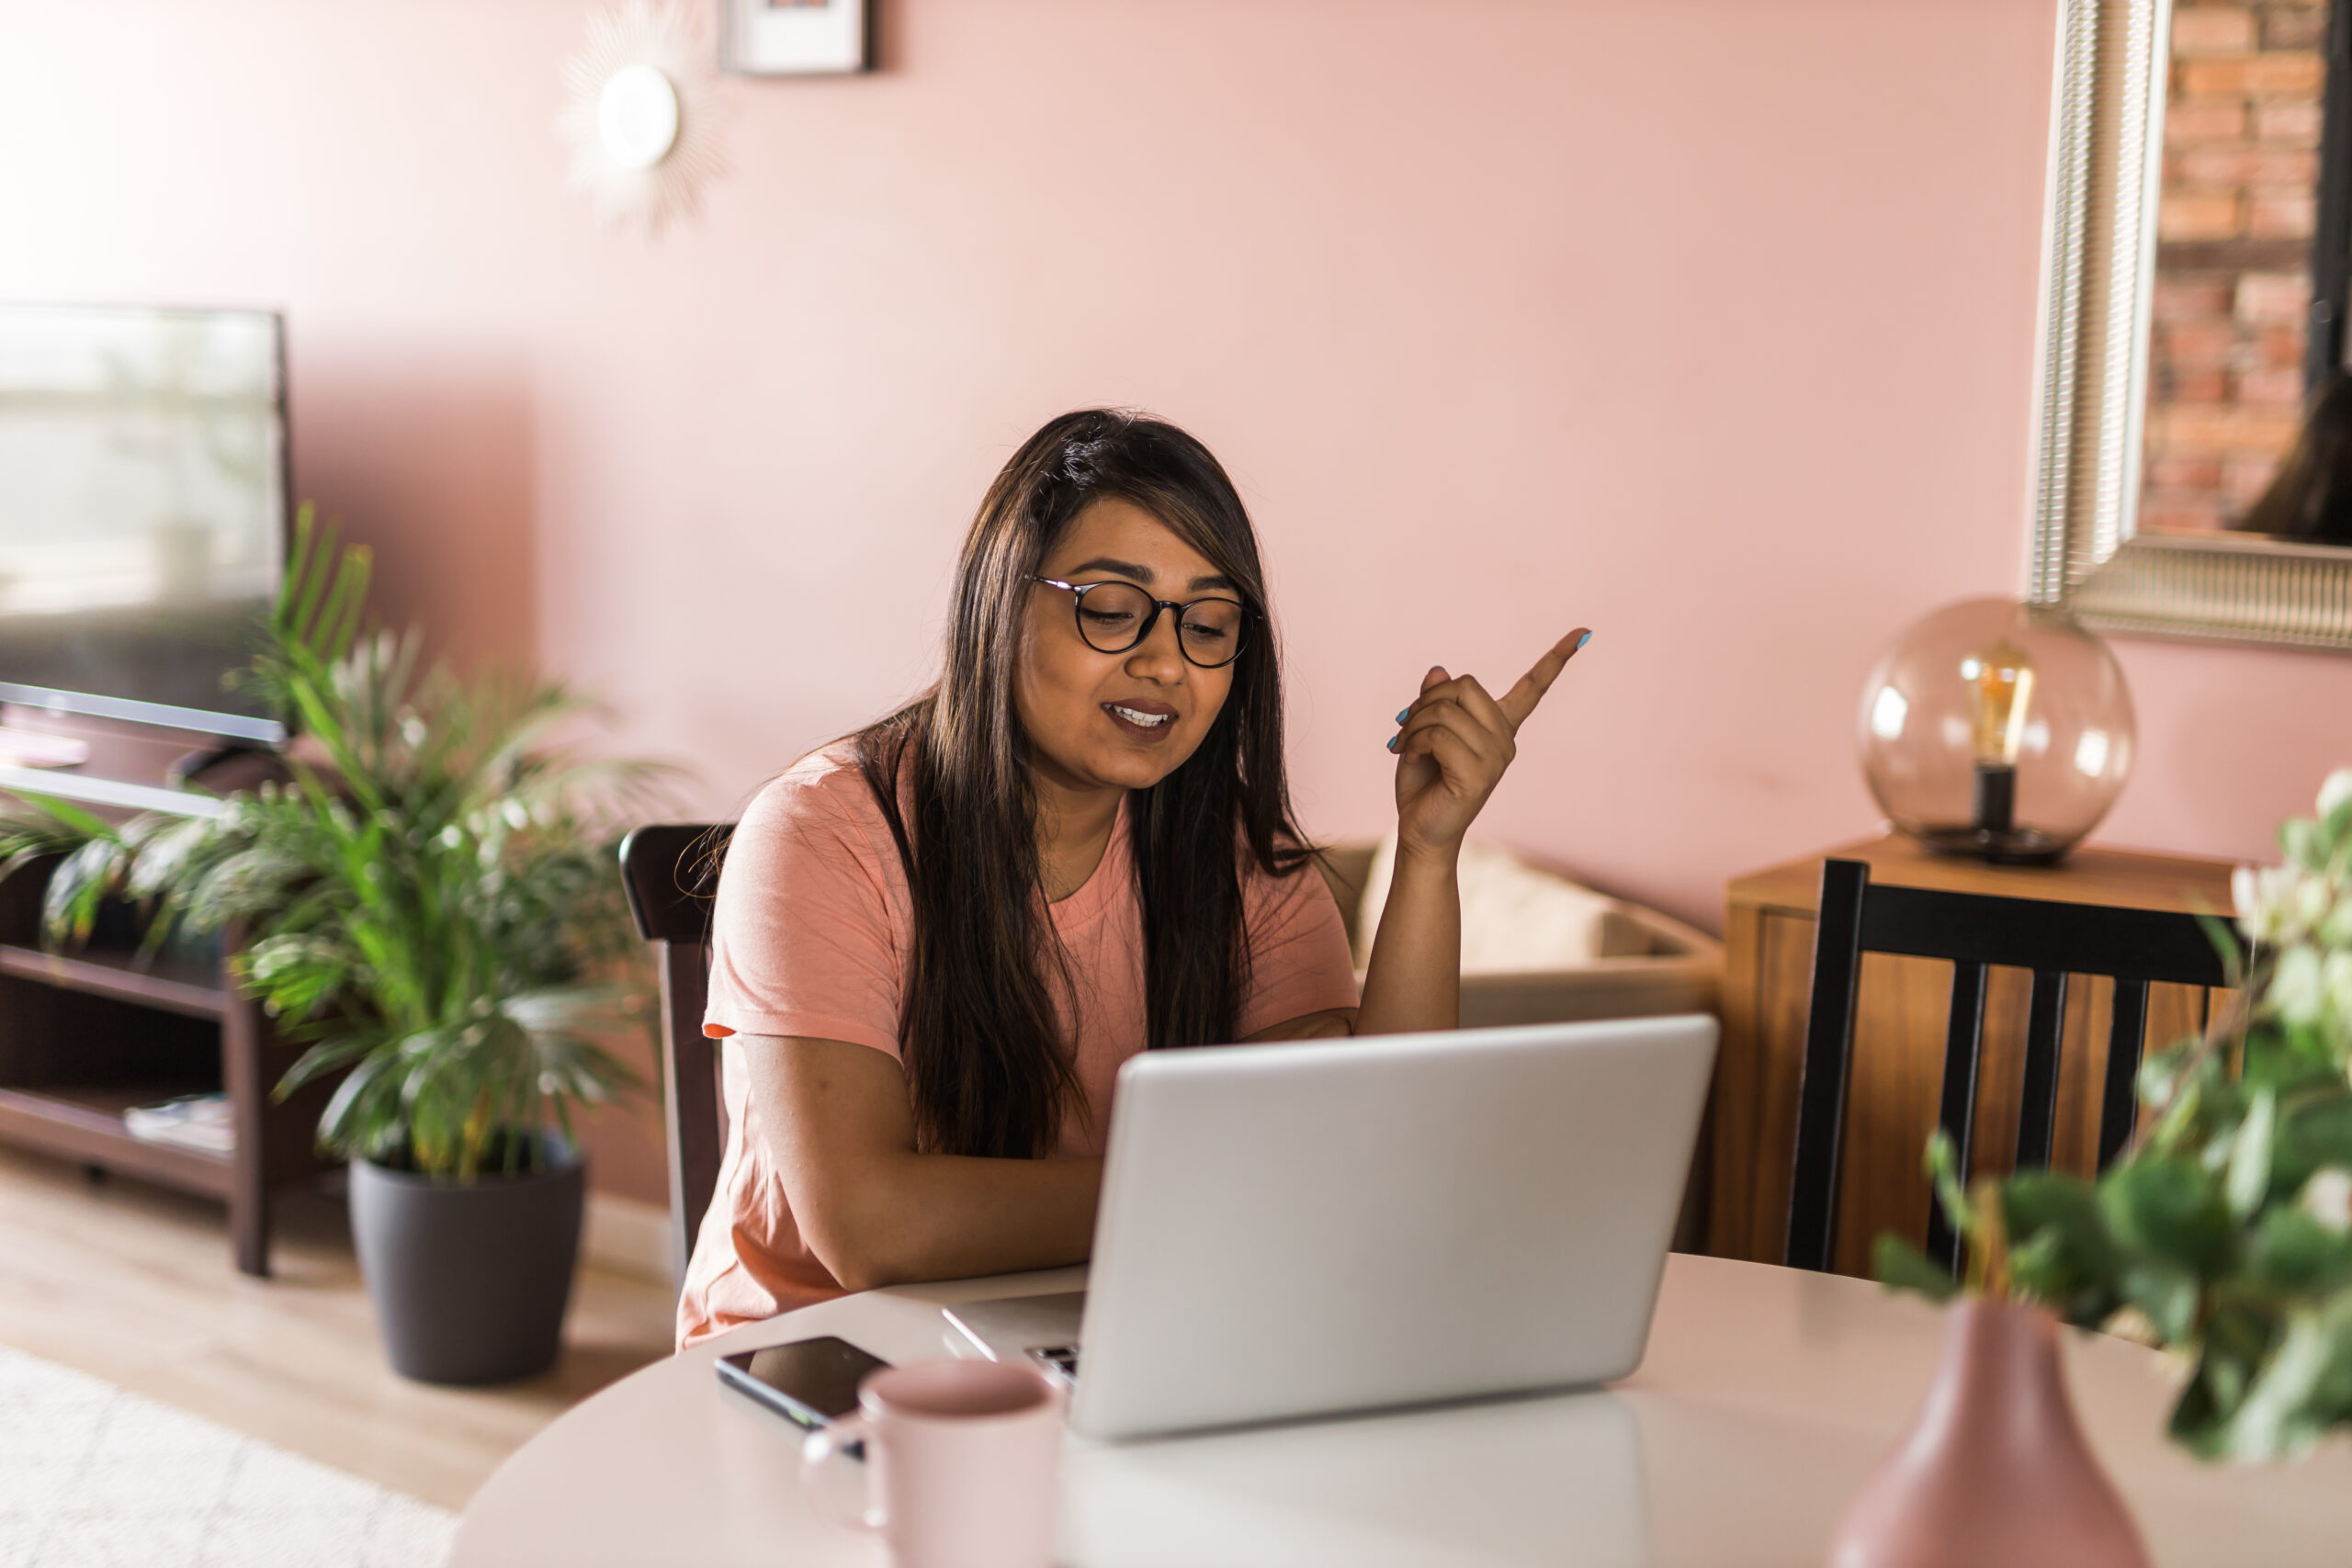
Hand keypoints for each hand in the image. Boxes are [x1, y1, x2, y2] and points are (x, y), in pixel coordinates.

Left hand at [1387, 628, 1588, 861]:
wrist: (1419, 830)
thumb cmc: (1424, 782)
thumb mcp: (1424, 731)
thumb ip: (1435, 701)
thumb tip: (1439, 670)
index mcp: (1499, 728)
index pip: (1533, 688)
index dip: (1557, 658)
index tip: (1584, 632)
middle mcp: (1505, 741)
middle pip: (1465, 685)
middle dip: (1427, 701)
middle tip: (1406, 725)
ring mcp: (1496, 759)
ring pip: (1445, 711)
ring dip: (1413, 725)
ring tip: (1403, 745)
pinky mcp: (1479, 776)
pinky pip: (1440, 737)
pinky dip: (1414, 742)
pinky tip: (1406, 756)